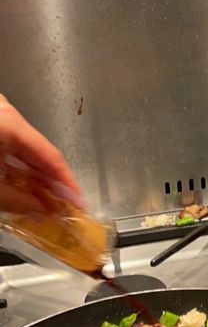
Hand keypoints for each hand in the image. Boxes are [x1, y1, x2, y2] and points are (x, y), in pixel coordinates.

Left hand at [0, 96, 82, 215]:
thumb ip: (17, 200)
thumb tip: (40, 211)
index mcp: (10, 123)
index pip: (51, 157)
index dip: (68, 183)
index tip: (79, 202)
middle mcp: (7, 114)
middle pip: (39, 154)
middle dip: (51, 184)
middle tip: (63, 207)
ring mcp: (0, 117)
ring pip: (24, 151)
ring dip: (33, 178)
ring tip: (45, 203)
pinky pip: (10, 146)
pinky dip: (17, 167)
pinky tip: (24, 188)